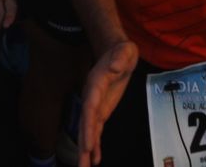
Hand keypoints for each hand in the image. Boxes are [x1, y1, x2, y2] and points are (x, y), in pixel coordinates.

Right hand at [79, 40, 138, 166]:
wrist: (116, 51)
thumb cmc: (120, 51)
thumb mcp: (124, 50)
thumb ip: (120, 58)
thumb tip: (115, 67)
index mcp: (95, 85)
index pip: (89, 109)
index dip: (87, 126)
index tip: (86, 144)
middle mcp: (91, 98)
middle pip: (84, 125)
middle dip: (83, 146)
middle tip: (81, 166)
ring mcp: (95, 106)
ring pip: (88, 131)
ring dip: (86, 150)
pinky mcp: (101, 110)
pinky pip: (96, 130)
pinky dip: (95, 144)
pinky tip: (94, 158)